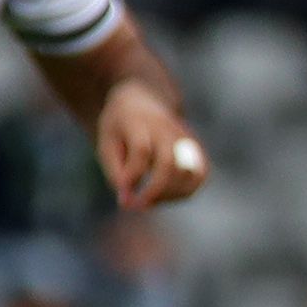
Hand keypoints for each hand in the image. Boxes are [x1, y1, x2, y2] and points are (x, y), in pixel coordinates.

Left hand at [98, 79, 206, 209]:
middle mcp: (166, 128)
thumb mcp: (106, 144)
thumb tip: (127, 201)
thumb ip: (115, 172)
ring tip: (150, 201)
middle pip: (169, 163)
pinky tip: (167, 196)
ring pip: (188, 173)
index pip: (141, 151)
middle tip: (138, 205)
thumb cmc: (120, 128)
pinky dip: (186, 192)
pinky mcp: (196, 149)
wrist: (142, 101)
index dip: (133, 176)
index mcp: (138, 122)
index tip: (123, 194)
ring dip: (170, 195)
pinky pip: (200, 176)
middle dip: (155, 190)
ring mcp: (185, 137)